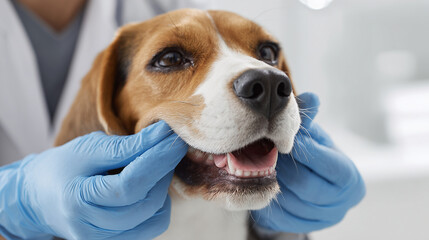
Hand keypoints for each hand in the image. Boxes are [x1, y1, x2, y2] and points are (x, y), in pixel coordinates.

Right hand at [0, 121, 186, 239]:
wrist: (39, 197)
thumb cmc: (62, 167)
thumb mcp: (88, 149)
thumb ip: (125, 146)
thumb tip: (162, 135)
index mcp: (78, 200)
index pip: (130, 184)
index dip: (158, 159)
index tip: (175, 138)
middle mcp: (91, 229)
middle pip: (146, 203)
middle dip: (164, 170)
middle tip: (169, 146)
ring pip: (154, 218)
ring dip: (163, 187)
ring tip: (157, 165)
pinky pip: (150, 227)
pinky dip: (158, 205)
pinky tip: (150, 186)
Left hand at [251, 92, 365, 232]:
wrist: (316, 185)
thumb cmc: (315, 155)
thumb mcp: (315, 137)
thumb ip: (309, 121)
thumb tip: (311, 97)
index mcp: (349, 178)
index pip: (329, 165)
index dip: (306, 151)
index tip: (287, 139)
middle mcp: (339, 203)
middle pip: (306, 186)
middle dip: (285, 167)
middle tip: (266, 153)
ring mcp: (321, 219)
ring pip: (289, 202)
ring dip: (272, 182)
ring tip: (260, 165)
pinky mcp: (300, 227)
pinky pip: (279, 216)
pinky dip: (266, 199)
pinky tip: (260, 183)